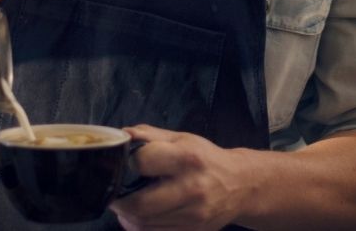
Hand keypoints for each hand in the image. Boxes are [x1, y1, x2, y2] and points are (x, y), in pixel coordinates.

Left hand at [110, 124, 248, 230]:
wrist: (241, 185)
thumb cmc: (206, 159)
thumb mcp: (182, 139)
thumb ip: (150, 135)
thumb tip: (120, 135)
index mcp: (187, 158)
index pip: (143, 162)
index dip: (128, 162)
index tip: (125, 164)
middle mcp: (192, 188)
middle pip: (139, 204)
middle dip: (119, 201)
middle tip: (114, 194)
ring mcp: (193, 214)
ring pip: (144, 224)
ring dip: (127, 216)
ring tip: (126, 205)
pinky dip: (140, 227)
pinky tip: (140, 216)